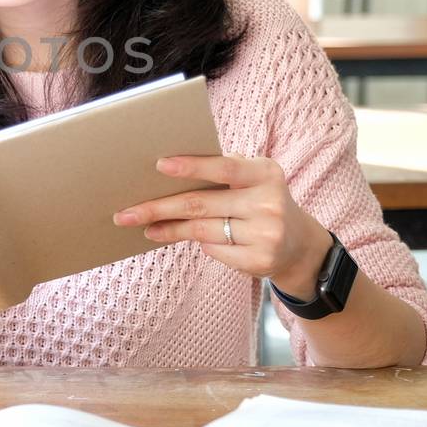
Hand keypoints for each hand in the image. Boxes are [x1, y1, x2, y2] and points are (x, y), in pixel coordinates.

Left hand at [113, 155, 332, 296]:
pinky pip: (214, 250)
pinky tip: (190, 239)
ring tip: (146, 227)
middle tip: (126, 213)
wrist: (300, 245)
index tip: (159, 165)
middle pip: (201, 204)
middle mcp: (268, 203)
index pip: (223, 167)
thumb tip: (167, 173)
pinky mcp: (259, 261)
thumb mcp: (255, 179)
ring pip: (202, 230)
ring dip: (169, 229)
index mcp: (265, 173)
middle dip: (159, 208)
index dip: (191, 167)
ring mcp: (266, 235)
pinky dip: (201, 243)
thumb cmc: (262, 201)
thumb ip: (224, 171)